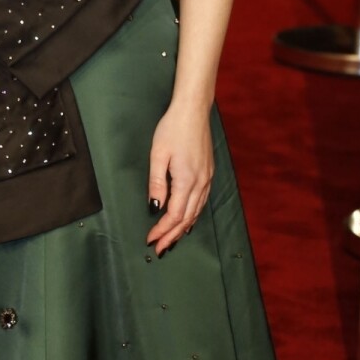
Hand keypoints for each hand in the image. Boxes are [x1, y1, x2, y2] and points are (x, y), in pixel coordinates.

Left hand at [147, 101, 213, 255]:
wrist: (193, 111)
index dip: (162, 230)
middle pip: (186, 218)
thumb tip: (155, 207)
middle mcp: (200, 183)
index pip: (174, 215)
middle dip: (172, 236)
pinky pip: (202, 202)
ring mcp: (207, 178)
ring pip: (196, 212)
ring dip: (183, 229)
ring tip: (171, 240)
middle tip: (160, 249)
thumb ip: (156, 183)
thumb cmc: (173, 128)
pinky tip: (187, 221)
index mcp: (187, 179)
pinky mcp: (208, 173)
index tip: (151, 239)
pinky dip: (193, 216)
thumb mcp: (158, 154)